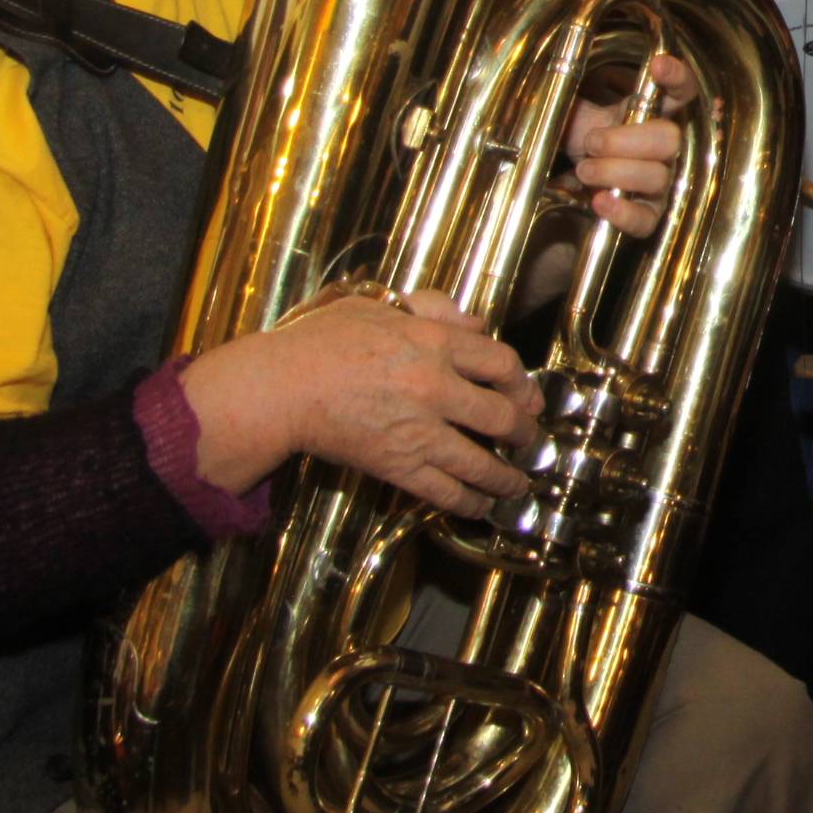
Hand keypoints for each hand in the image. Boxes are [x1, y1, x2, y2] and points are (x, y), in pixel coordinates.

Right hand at [181, 287, 543, 515]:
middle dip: (525, 432)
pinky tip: (481, 506)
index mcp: (433, 343)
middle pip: (502, 415)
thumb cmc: (319, 343)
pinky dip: (469, 502)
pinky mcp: (398, 466)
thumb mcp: (379, 306)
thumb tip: (475, 324)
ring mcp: (419, 431)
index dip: (523, 383)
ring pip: (481, 461)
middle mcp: (435, 387)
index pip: (501, 362)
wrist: (280, 389)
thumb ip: (434, 310)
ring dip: (507, 477)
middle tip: (531, 441)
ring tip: (519, 485)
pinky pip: (445, 491)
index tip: (529, 396)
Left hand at [560, 50, 695, 241]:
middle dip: (627, 140)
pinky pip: (645, 219)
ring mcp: (660, 185)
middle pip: (670, 138)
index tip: (657, 65)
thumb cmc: (582, 144)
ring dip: (614, 171)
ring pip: (656, 176)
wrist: (571, 188)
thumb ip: (574, 100)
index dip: (678, 78)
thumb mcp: (577, 117)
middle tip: (591, 142)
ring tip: (583, 170)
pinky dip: (622, 211)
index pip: (682, 92)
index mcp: (652, 115)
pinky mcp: (647, 216)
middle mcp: (665, 150)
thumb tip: (557, 83)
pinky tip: (600, 201)